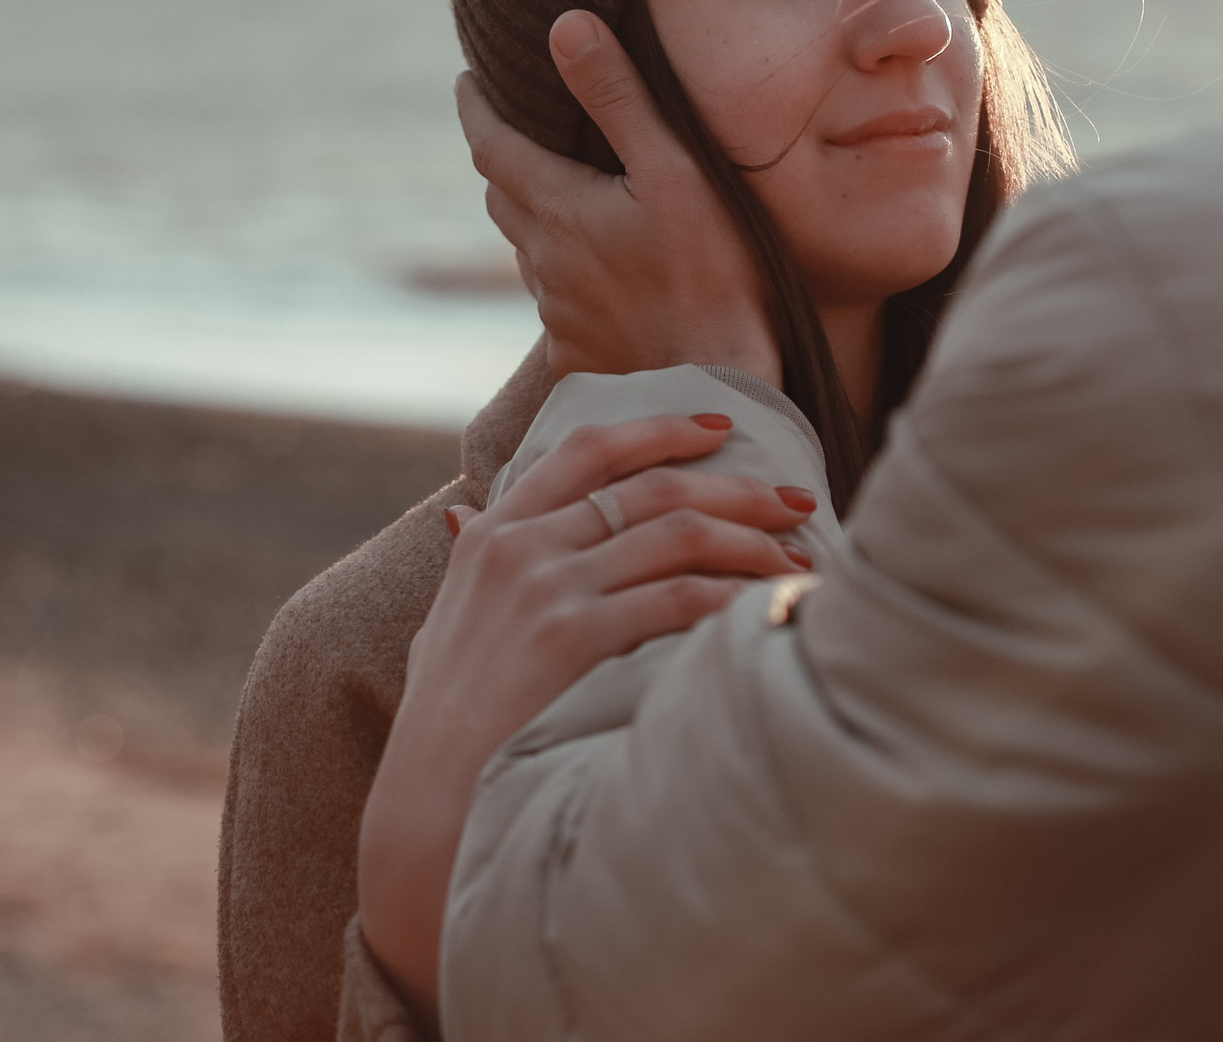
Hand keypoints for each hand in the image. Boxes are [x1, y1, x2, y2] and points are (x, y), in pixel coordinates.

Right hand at [356, 412, 818, 1020]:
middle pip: (651, 488)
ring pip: (676, 533)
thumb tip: (461, 518)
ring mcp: (548, 587)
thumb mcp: (441, 619)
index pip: (585, 448)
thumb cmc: (441, 719)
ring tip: (798, 558)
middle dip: (737, 488)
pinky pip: (677, 598)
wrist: (424, 794)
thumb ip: (464, 562)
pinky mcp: (574, 636)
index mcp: (492, 532)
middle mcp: (521, 545)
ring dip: (751, 542)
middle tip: (797, 499)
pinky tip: (766, 608)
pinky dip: (733, 598)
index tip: (717, 428)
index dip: (658, 429)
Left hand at [457, 10, 778, 384]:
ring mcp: (557, 313)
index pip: (490, 144)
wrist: (715, 391)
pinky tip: (600, 278)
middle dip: (501, 156)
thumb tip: (564, 25)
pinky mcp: (575, 354)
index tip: (467, 79)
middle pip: (502, 196)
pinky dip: (566, 275)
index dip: (475, 107)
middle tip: (516, 128)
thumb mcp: (674, 170)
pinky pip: (556, 303)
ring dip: (534, 217)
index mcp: (558, 208)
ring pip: (528, 249)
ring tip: (563, 196)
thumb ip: (618, 97)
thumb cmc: (711, 274)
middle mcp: (543, 261)